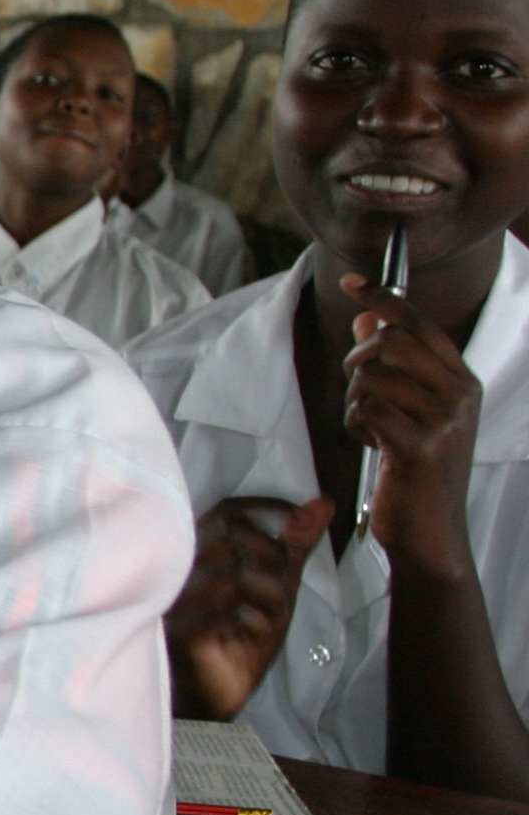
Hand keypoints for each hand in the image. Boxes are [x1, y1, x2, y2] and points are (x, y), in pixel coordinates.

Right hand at [165, 495, 331, 718]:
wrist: (218, 696)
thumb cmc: (240, 639)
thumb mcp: (277, 586)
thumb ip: (295, 545)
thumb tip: (323, 503)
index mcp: (201, 554)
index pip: (227, 511)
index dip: (266, 507)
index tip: (297, 517)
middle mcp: (182, 571)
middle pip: (235, 537)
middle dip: (275, 557)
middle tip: (282, 586)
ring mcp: (177, 601)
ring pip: (236, 574)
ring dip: (269, 598)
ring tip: (266, 619)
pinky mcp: (181, 631)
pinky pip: (227, 611)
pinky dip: (255, 623)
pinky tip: (250, 636)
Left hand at [343, 270, 482, 578]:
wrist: (431, 533)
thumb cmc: (415, 471)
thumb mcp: (411, 411)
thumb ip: (394, 364)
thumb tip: (372, 317)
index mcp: (461, 381)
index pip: (420, 324)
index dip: (384, 299)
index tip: (352, 281)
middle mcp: (460, 394)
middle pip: (389, 342)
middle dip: (357, 360)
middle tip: (360, 390)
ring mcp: (445, 420)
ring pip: (371, 378)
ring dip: (355, 401)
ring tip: (371, 428)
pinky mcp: (421, 447)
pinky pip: (365, 410)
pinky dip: (355, 426)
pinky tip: (372, 445)